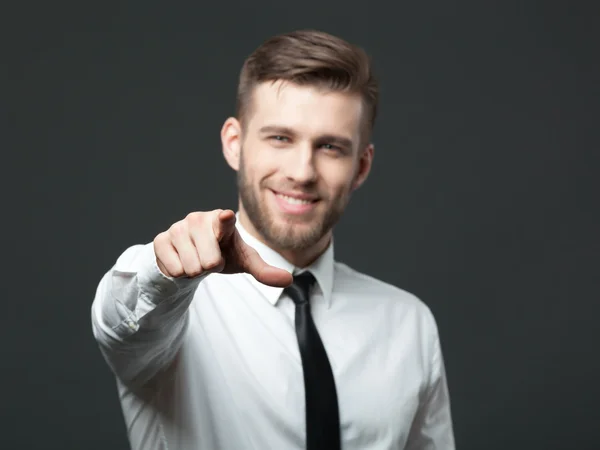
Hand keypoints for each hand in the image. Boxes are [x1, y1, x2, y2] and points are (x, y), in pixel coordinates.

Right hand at [153, 209, 292, 287]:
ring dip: (195, 270)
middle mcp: (199, 219)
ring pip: (190, 267)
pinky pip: (173, 269)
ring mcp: (178, 227)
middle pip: (209, 262)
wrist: (192, 255)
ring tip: (196, 259)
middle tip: (210, 258)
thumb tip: (288, 280)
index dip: (225, 221)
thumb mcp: (244, 262)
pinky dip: (179, 273)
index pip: (225, 221)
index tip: (226, 217)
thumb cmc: (222, 253)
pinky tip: (182, 261)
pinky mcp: (161, 239)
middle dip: (211, 267)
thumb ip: (264, 271)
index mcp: (222, 221)